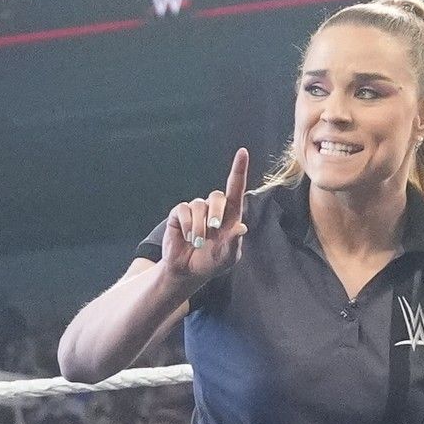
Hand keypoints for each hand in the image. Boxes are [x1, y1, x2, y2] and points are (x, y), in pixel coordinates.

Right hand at [156, 148, 252, 289]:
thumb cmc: (211, 262)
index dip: (239, 170)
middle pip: (217, 196)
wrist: (187, 271)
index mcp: (230, 216)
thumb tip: (242, 227)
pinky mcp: (180, 214)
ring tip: (197, 242)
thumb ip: (234, 243)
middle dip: (216, 211)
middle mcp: (213, 209)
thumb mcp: (226, 258)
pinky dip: (187, 225)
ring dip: (198, 227)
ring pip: (199, 205)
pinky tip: (187, 237)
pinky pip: (183, 210)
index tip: (243, 152)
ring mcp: (196, 210)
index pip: (236, 189)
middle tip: (214, 228)